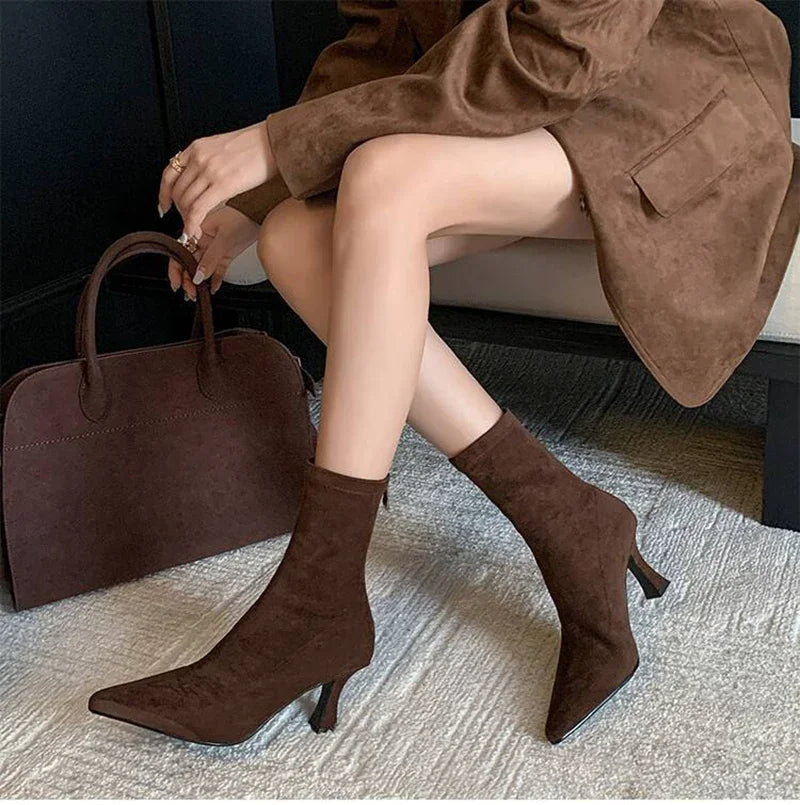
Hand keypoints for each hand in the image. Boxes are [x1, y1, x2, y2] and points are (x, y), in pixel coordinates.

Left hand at [158, 120, 275, 242]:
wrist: (272, 142)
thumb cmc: (255, 146)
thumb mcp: (222, 147)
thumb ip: (207, 160)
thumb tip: (201, 179)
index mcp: (197, 148)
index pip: (169, 173)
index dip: (164, 193)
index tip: (164, 205)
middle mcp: (199, 158)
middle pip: (177, 191)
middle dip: (180, 211)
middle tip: (187, 222)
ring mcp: (209, 171)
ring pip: (186, 202)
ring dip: (187, 220)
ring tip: (195, 228)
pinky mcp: (222, 185)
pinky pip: (199, 209)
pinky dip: (192, 223)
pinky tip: (194, 231)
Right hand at [168, 205, 260, 300]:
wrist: (261, 211)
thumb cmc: (243, 215)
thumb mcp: (225, 238)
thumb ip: (211, 258)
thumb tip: (198, 275)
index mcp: (197, 231)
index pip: (181, 253)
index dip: (176, 269)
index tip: (177, 284)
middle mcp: (203, 239)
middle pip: (190, 263)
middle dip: (188, 280)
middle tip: (190, 294)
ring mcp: (215, 247)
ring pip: (203, 268)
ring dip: (200, 282)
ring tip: (199, 294)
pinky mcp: (227, 253)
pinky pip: (218, 269)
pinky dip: (215, 279)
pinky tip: (213, 288)